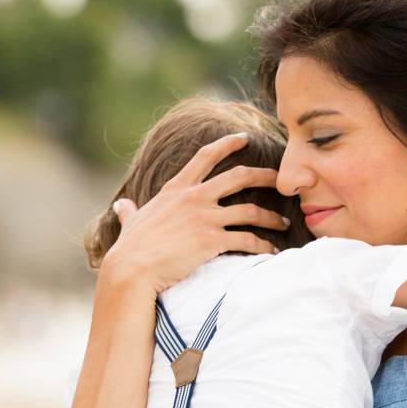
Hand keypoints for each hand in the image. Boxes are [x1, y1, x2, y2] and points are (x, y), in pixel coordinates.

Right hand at [102, 133, 288, 294]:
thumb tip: (122, 205)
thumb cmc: (131, 248)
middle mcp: (194, 198)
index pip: (205, 156)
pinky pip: (248, 241)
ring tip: (284, 223)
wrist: (132, 270)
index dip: (227, 144)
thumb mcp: (132, 222)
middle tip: (280, 179)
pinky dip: (264, 246)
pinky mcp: (213, 240)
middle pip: (240, 176)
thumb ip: (131, 211)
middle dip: (265, 176)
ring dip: (273, 217)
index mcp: (177, 188)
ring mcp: (205, 218)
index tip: (244, 137)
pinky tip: (271, 252)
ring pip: (252, 211)